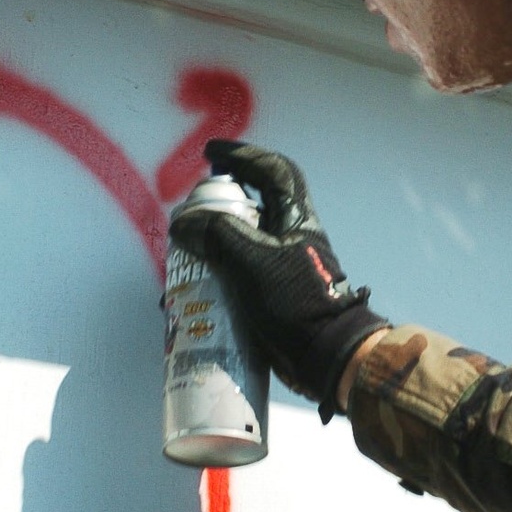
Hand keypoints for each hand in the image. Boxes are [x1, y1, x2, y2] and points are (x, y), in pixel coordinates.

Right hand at [168, 140, 388, 419]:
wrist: (328, 357)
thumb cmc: (298, 304)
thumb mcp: (255, 262)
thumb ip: (219, 236)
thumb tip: (183, 221)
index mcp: (296, 220)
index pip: (274, 173)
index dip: (245, 156)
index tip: (212, 153)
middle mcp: (291, 239)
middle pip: (253, 207)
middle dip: (219, 205)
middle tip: (191, 212)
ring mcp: (283, 268)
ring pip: (242, 243)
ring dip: (212, 245)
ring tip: (184, 256)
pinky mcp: (273, 296)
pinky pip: (238, 276)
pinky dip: (215, 278)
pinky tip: (193, 293)